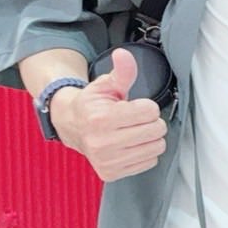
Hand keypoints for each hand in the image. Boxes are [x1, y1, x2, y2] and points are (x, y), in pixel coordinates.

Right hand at [50, 49, 167, 181]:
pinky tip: (130, 145)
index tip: (133, 106)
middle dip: (150, 121)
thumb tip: (123, 55)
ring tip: (132, 132)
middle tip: (134, 120)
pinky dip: (144, 153)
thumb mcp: (106, 85)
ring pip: (156, 147)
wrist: (71, 127)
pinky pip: (149, 162)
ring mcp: (107, 161)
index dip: (146, 106)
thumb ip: (122, 71)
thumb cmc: (92, 105)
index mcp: (101, 119)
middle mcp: (103, 143)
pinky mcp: (111, 173)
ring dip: (149, 138)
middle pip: (157, 130)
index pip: (150, 111)